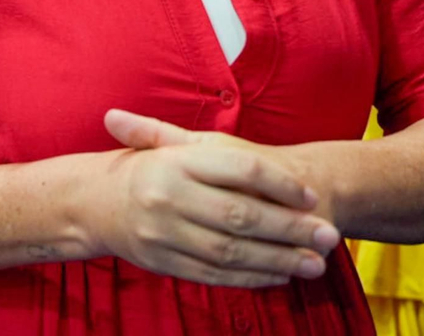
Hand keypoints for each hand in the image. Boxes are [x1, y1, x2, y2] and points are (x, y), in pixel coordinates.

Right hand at [93, 109, 339, 288]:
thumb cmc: (146, 170)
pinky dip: (251, 277)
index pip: (241, 170)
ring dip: (279, 260)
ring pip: (232, 251)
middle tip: (329, 236)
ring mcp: (164, 233)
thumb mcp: (167, 145)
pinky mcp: (164, 263)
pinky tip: (280, 276)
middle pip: (242, 215)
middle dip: (290, 228)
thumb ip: (214, 146)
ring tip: (315, 263)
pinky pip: (215, 274)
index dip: (281, 184)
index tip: (311, 197)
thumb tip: (280, 166)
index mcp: (176, 161)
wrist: (94, 203)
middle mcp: (169, 196)